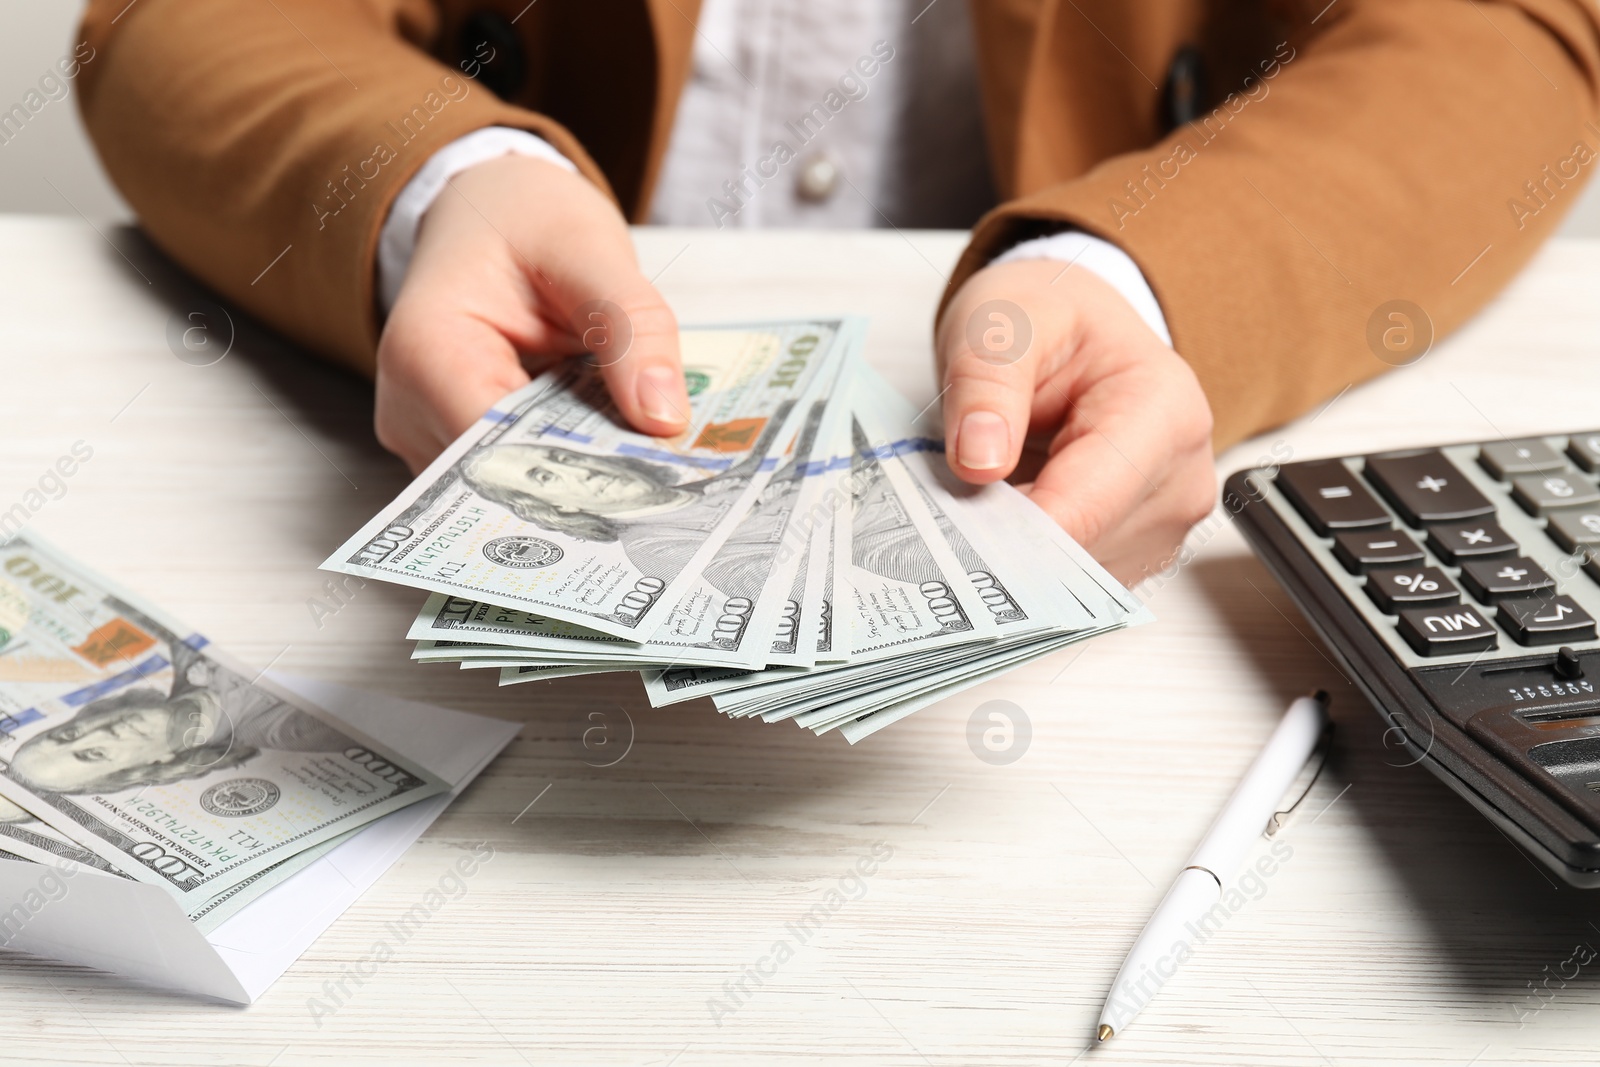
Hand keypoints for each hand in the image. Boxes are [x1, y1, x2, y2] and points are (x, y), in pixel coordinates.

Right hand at [375, 154, 688, 472]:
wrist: (486, 210)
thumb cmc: (524, 220)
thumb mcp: (589, 252)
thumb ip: (632, 330)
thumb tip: (664, 419)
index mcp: (429, 353)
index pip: (500, 449)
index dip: (575, 472)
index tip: (651, 477)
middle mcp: (410, 407)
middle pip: (503, 477)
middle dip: (586, 479)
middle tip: (668, 477)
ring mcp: (425, 434)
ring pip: (511, 485)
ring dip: (578, 473)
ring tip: (641, 451)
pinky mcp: (452, 446)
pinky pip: (512, 471)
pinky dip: (564, 460)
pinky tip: (606, 441)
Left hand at [937, 259, 1215, 585]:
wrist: (1075, 326)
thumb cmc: (1049, 319)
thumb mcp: (1002, 323)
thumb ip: (987, 385)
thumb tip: (980, 459)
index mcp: (1164, 411)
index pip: (1085, 506)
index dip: (1011, 535)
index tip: (946, 543)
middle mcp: (1181, 476)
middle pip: (1082, 549)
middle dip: (1005, 544)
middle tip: (937, 519)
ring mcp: (1166, 521)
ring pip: (1076, 578)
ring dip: (1014, 557)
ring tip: (969, 509)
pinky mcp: (1140, 548)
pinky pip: (1076, 581)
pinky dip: (1030, 563)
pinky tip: (997, 526)